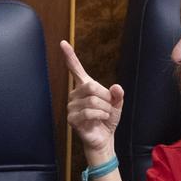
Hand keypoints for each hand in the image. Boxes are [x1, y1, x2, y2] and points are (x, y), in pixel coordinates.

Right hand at [60, 40, 123, 161]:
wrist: (104, 137)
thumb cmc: (107, 118)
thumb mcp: (117, 104)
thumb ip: (118, 94)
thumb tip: (116, 87)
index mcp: (84, 86)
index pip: (75, 68)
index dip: (69, 56)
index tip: (63, 43)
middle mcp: (74, 94)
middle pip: (91, 86)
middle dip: (106, 96)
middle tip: (109, 105)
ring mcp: (71, 106)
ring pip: (92, 101)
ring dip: (105, 108)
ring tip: (105, 114)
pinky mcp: (71, 119)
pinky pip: (89, 112)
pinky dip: (100, 115)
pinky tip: (101, 119)